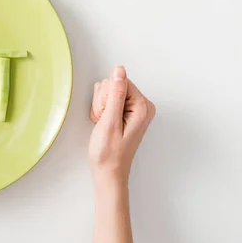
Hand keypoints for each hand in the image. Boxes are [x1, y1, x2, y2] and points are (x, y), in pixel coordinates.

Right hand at [88, 66, 154, 185]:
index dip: (106, 97)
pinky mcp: (125, 111)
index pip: (118, 81)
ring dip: (100, 107)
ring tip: (104, 124)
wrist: (108, 171)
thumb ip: (115, 94)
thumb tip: (119, 70)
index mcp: (143, 106)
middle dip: (102, 102)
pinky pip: (107, 100)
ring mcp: (133, 108)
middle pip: (113, 85)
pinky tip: (103, 124)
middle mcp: (141, 105)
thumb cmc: (109, 153)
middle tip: (104, 122)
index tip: (106, 115)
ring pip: (107, 92)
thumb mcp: (110, 122)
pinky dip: (100, 111)